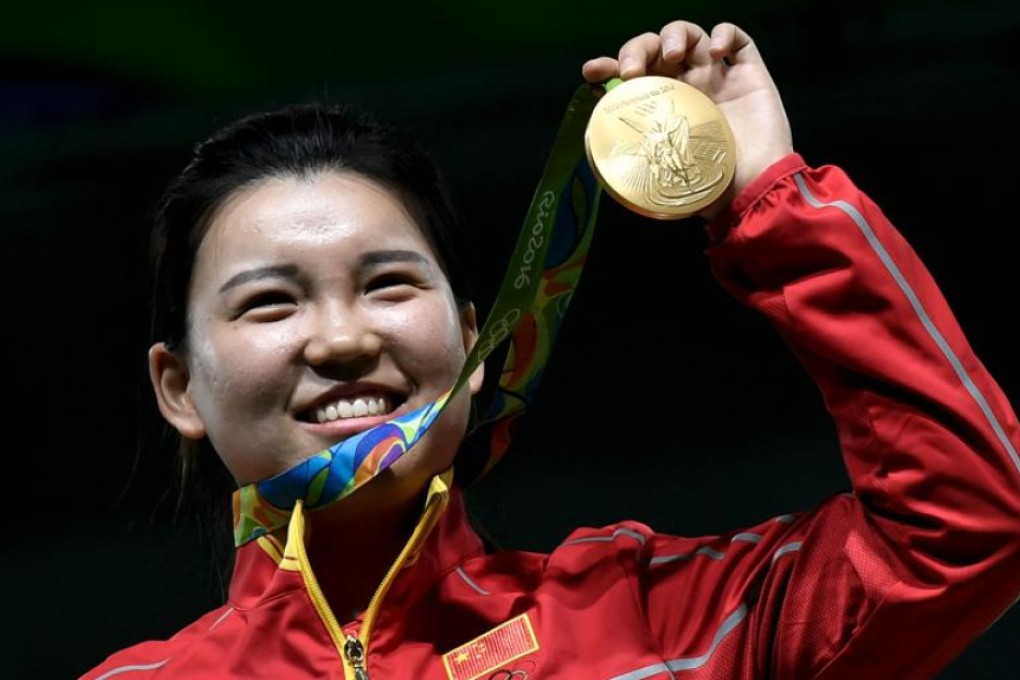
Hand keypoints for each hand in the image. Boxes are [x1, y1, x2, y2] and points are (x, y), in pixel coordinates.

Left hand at [582, 21, 793, 213]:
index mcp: (662, 108)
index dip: (609, 68)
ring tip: (671, 56)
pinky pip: (737, 38)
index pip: (631, 78)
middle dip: (637, 49)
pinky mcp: (750, 75)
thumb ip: (634, 154)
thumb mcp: (660, 172)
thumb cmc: (709, 187)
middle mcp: (687, 87)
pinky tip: (713, 53)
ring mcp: (718, 78)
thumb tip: (593, 146)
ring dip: (673, 36)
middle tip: (632, 70)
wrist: (752, 192)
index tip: (592, 72)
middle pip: (655, 48)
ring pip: (689, 36)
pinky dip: (722, 34)